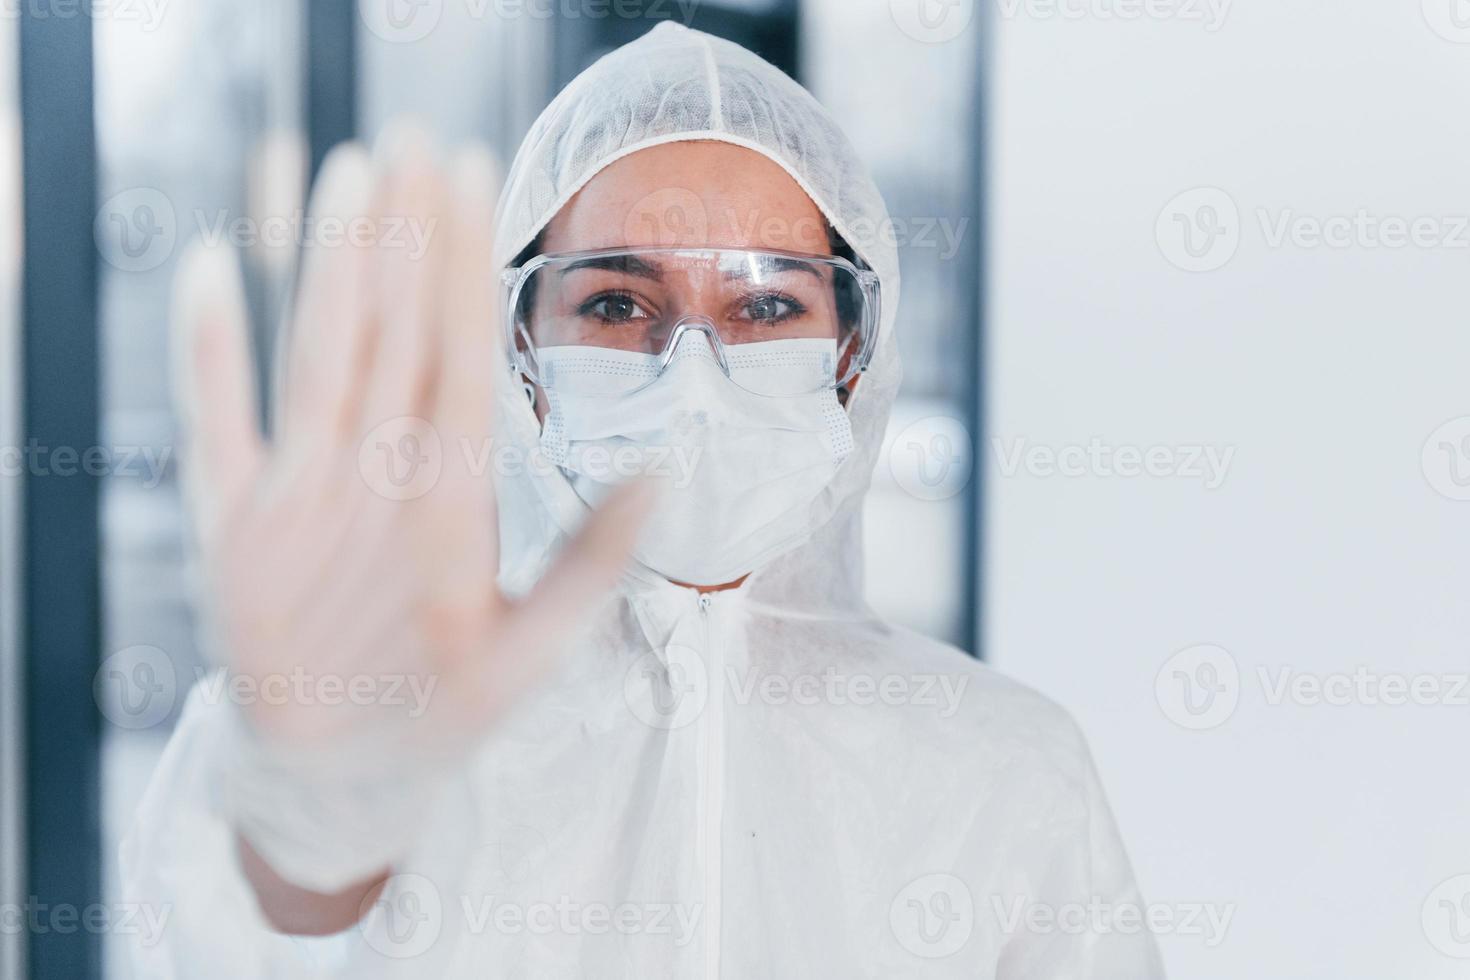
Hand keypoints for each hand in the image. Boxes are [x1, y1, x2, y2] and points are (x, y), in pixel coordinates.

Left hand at [171, 133, 649, 760]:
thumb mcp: (537, 656)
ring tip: (353, 168)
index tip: (469, 178)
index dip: (461, 263)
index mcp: (446, 522)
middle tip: (421, 138)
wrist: (322, 779)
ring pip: (314, 358)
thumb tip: (660, 474)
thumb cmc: (441, 711)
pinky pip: (213, 417)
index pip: (457, 362)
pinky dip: (206, 340)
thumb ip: (596, 563)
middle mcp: (365, 497)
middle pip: (390, 338)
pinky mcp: (226, 523)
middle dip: (407, 232)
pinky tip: (215, 261)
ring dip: (332, 260)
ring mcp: (287, 505)